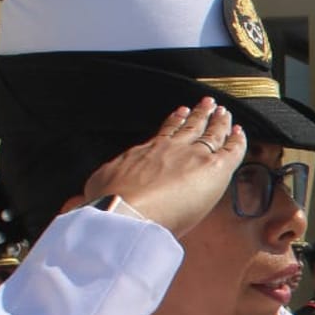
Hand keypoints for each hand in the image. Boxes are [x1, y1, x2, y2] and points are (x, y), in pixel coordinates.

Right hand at [79, 100, 244, 239]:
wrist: (125, 211)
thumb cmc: (108, 205)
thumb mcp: (94, 192)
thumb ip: (92, 194)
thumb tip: (72, 204)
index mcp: (144, 153)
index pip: (164, 134)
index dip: (174, 123)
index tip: (179, 112)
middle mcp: (170, 149)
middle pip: (190, 127)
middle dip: (200, 114)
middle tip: (208, 103)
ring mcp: (192, 156)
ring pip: (212, 133)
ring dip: (220, 121)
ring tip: (225, 112)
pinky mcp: (213, 168)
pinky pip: (232, 149)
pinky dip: (238, 140)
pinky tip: (241, 133)